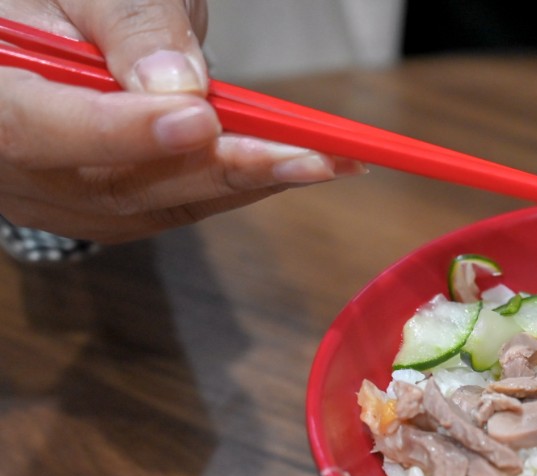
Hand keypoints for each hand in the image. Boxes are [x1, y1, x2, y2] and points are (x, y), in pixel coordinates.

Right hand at [0, 0, 360, 243]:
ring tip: (324, 161)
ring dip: (244, 182)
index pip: (32, 128)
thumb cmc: (59, 3)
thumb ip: (128, 24)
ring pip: (154, 206)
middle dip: (219, 168)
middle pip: (112, 184)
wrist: (49, 31)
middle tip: (307, 155)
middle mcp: (11, 165)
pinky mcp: (101, 213)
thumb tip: (178, 86)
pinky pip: (172, 209)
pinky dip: (235, 186)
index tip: (198, 119)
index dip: (119, 133)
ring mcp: (54, 200)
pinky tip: (292, 167)